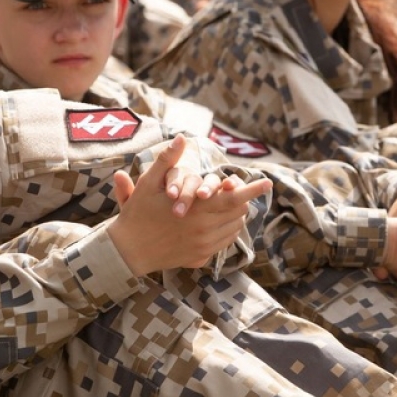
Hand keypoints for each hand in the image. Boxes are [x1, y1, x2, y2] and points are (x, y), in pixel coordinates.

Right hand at [109, 136, 269, 273]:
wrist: (127, 250)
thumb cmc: (138, 213)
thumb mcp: (149, 183)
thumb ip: (168, 160)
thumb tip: (182, 137)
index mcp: (197, 209)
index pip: (235, 198)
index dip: (253, 189)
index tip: (268, 182)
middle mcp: (205, 230)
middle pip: (238, 212)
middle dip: (242, 200)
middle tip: (237, 191)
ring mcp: (204, 247)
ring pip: (233, 228)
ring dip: (235, 215)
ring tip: (228, 205)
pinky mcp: (201, 258)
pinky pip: (224, 243)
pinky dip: (226, 231)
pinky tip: (217, 222)